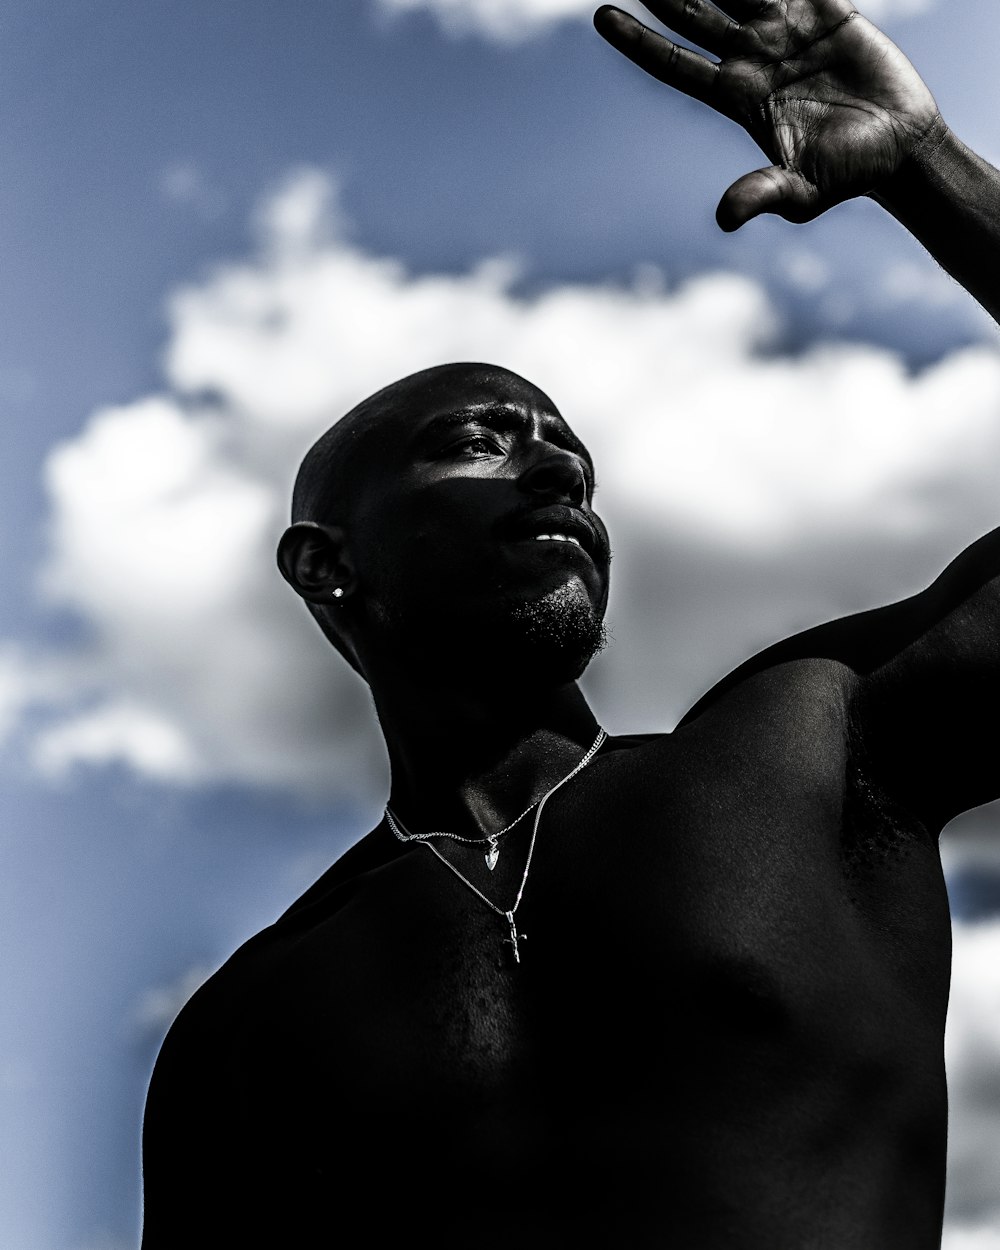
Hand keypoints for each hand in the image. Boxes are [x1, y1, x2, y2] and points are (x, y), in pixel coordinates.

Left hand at [594, 0, 940, 229]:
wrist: (901, 148)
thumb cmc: (848, 176)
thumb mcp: (802, 191)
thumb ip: (763, 194)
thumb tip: (725, 217)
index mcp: (738, 97)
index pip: (675, 65)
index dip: (638, 42)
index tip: (601, 17)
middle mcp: (753, 59)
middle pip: (694, 15)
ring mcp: (787, 32)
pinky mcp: (827, 9)